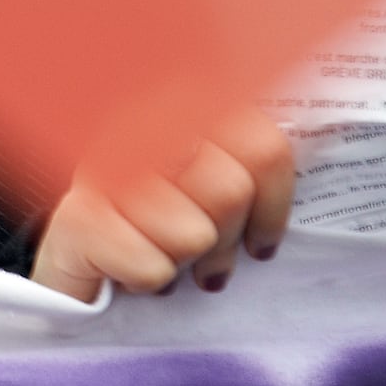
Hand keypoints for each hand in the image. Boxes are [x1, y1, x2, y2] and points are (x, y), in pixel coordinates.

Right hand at [31, 114, 294, 299]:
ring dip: (182, 261)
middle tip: (205, 259)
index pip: (261, 148)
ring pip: (192, 234)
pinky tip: (130, 271)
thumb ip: (253, 160)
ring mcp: (102, 166)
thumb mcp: (211, 180)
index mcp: (183, 102)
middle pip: (229, 193)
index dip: (272, 206)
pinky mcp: (77, 217)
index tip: (261, 243)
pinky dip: (150, 282)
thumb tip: (311, 142)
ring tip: (164, 257)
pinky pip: (153, 267)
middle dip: (223, 241)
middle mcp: (138, 121)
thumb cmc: (155, 220)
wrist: (74, 261)